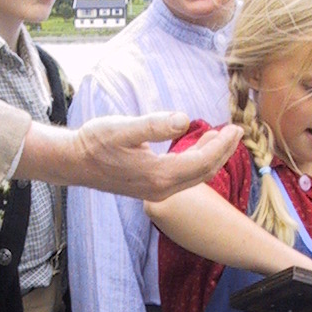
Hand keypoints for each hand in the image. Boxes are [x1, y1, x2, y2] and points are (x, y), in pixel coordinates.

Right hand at [18, 114, 241, 197]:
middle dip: (224, 152)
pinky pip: (184, 178)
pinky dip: (197, 163)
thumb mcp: (124, 128)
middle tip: (237, 131)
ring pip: (196, 177)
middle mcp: (162, 188)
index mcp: (159, 174)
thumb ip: (155, 125)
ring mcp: (157, 191)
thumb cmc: (96, 142)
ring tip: (222, 137)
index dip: (222, 145)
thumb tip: (185, 120)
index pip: (202, 161)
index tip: (235, 128)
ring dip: (212, 158)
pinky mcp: (151, 189)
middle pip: (204, 172)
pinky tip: (198, 147)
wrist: (74, 163)